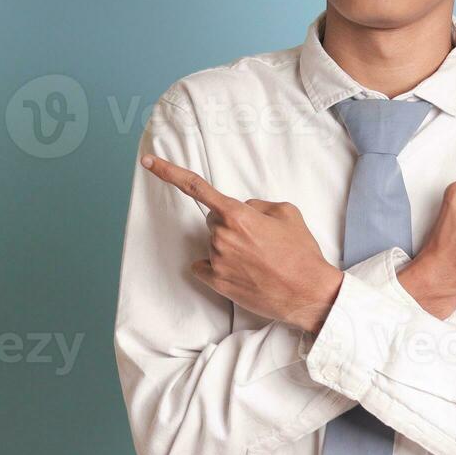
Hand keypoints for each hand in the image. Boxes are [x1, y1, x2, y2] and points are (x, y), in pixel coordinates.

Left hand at [141, 153, 343, 332]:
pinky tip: (241, 272)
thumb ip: (257, 204)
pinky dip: (217, 267)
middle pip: (213, 221)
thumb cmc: (300, 252)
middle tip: (259, 240)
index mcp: (237, 215)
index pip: (195, 187)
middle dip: (230, 225)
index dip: (168, 172)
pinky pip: (204, 267)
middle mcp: (221, 236)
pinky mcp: (216, 282)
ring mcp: (217, 260)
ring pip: (213, 244)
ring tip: (259, 259)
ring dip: (230, 247)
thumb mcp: (286, 213)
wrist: (307, 292)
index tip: (147, 162)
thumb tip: (242, 210)